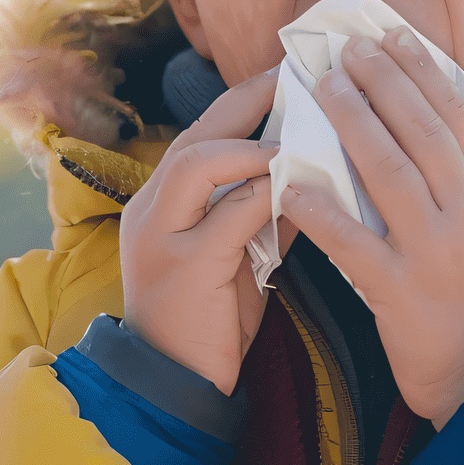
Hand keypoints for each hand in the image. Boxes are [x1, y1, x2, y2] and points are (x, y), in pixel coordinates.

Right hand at [120, 67, 279, 395]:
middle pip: (197, 133)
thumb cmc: (209, 322)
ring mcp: (160, 235)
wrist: (173, 385)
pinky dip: (261, 194)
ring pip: (197, 162)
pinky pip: (224, 215)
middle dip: (248, 100)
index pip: (202, 134)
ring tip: (297, 130)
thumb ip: (264, 215)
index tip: (287, 78)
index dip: (244, 103)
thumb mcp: (240, 257)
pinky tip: (294, 186)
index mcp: (163, 202)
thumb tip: (311, 175)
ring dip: (252, 142)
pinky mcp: (182, 266)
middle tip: (295, 78)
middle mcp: (152, 208)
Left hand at [278, 27, 463, 426]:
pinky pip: (355, 243)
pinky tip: (293, 181)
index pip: (461, 120)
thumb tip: (419, 109)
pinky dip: (323, 210)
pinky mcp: (401, 295)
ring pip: (392, 176)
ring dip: (356, 124)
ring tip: (325, 87)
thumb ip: (458, 177)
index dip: (427, 73)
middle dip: (386, 83)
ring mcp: (437, 256)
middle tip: (349, 48)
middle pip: (425, 135)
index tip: (395, 35)